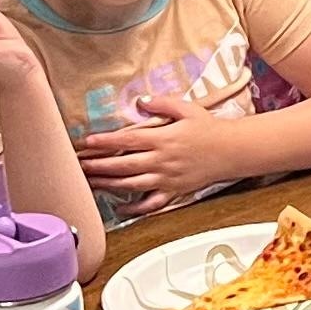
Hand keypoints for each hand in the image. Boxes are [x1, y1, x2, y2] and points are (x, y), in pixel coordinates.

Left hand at [75, 91, 247, 218]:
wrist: (231, 151)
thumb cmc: (209, 128)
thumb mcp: (187, 108)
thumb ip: (162, 103)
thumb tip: (140, 100)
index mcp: (163, 139)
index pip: (127, 140)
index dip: (105, 142)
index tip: (86, 142)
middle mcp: (161, 160)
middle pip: (123, 165)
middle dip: (98, 165)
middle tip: (79, 165)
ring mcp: (166, 179)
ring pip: (131, 185)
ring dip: (108, 184)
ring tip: (90, 182)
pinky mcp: (173, 192)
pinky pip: (151, 204)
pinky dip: (134, 210)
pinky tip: (119, 209)